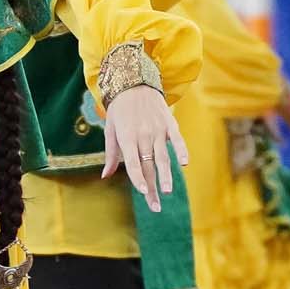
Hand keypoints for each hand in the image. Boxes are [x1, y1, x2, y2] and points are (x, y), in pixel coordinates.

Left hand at [99, 85, 186, 211]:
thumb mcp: (110, 129)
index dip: (138, 178)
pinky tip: (184, 163)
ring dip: (166, 176)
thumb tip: (105, 176)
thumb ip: (111, 154)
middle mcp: (143, 135)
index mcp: (126, 137)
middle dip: (152, 188)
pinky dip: (181, 150)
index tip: (142, 192)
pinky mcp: (169, 123)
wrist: (134, 81)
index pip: (133, 163)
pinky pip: (177, 139)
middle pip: (148, 166)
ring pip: (163, 157)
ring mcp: (157, 129)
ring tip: (167, 192)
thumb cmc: (119, 109)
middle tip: (156, 207)